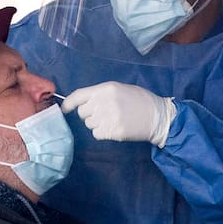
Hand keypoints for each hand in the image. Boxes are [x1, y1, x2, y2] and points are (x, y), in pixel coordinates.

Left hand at [61, 82, 176, 146]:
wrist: (158, 116)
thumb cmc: (139, 100)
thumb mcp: (119, 89)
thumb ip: (101, 94)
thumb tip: (82, 102)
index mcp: (106, 89)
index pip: (79, 95)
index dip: (69, 103)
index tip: (64, 109)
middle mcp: (105, 102)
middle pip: (83, 112)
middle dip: (89, 114)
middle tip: (104, 113)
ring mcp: (109, 117)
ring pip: (89, 124)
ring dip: (96, 124)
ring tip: (113, 120)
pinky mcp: (114, 131)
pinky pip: (97, 134)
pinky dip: (103, 133)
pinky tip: (114, 128)